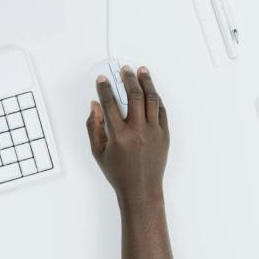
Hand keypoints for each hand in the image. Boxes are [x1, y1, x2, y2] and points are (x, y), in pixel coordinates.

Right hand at [86, 65, 168, 207]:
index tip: (102, 79)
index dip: (104, 88)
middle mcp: (138, 131)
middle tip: (125, 69)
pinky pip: (161, 110)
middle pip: (134, 95)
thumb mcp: (98, 151)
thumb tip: (95, 105)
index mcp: (119, 136)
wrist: (141, 189)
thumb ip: (93, 126)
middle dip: (128, 78)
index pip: (110, 103)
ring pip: (151, 99)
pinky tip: (151, 90)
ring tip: (142, 71)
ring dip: (146, 82)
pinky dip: (155, 98)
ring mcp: (153, 132)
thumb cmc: (118, 173)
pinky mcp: (164, 135)